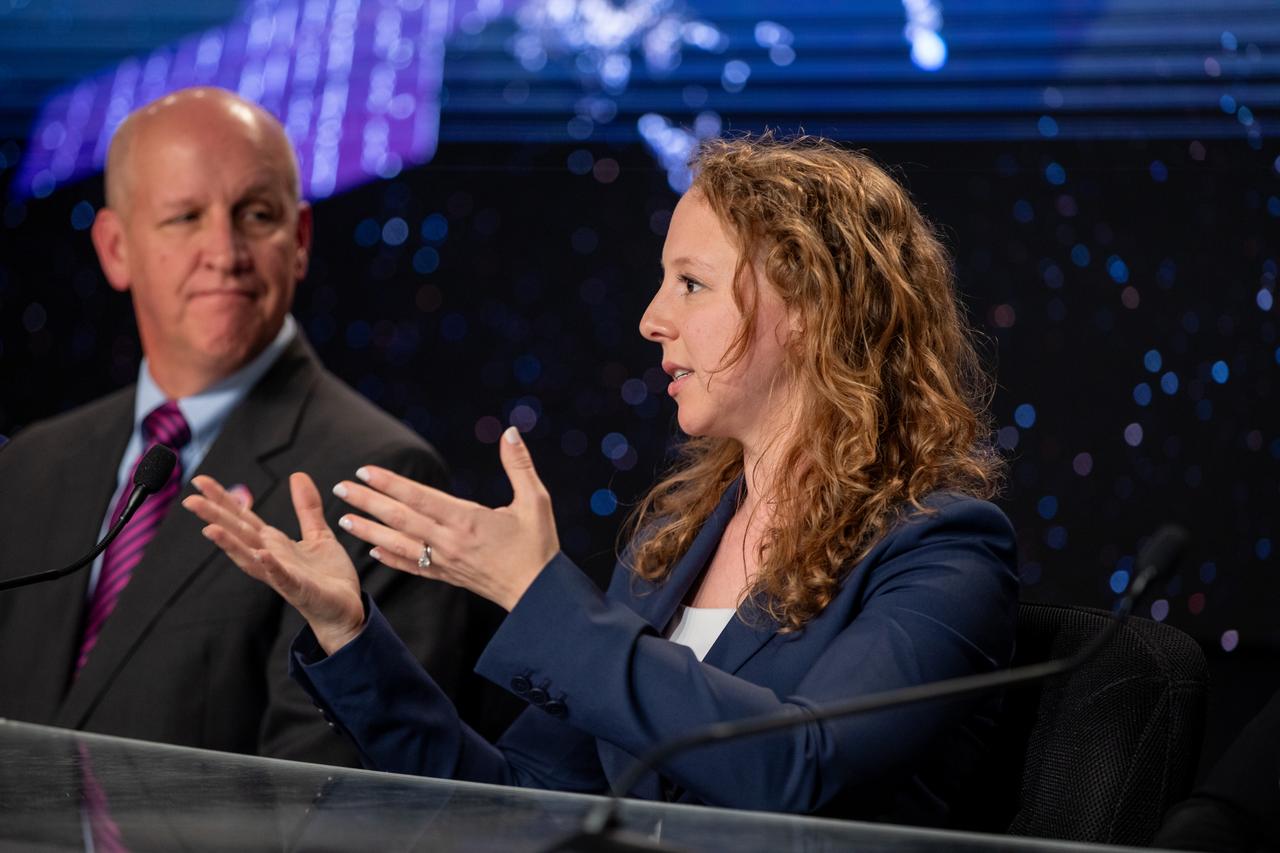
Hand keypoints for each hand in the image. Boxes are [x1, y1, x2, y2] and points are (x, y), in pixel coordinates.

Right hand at [182, 473, 366, 654]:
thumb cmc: (328, 576)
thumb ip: (306, 507)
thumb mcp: (318, 534)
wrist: (346, 610)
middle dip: (215, 517)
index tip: (200, 481)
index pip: (243, 517)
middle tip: (190, 500)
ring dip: (230, 544)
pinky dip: (271, 567)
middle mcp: (270, 558)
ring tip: (210, 529)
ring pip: (250, 557)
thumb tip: (297, 475)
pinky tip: (262, 555)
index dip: (222, 499)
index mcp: (274, 543)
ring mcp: (282, 575)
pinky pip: (283, 577)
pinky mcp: (300, 590)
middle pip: (239, 534)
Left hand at [334, 426, 558, 610]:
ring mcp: (446, 562)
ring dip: (369, 530)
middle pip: (401, 518)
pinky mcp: (448, 577)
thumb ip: (519, 465)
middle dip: (368, 502)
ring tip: (343, 519)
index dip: (390, 483)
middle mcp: (450, 541)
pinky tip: (372, 550)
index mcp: (468, 520)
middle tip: (340, 488)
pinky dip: (390, 557)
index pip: (420, 497)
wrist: (538, 595)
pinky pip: (412, 566)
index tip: (365, 471)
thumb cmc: (539, 546)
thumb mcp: (536, 501)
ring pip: (399, 543)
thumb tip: (509, 432)